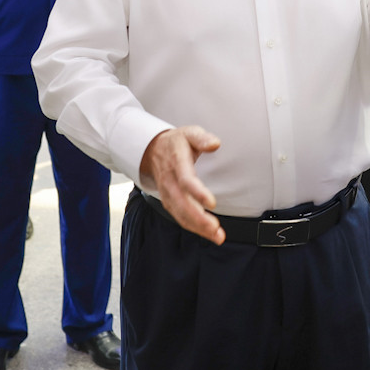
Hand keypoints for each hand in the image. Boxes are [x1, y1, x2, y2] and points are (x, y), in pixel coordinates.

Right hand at [138, 126, 223, 244]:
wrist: (152, 150)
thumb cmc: (176, 142)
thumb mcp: (189, 132)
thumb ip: (202, 138)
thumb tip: (215, 144)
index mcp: (177, 162)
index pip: (186, 180)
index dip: (198, 193)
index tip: (212, 203)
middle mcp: (170, 181)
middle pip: (182, 203)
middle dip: (199, 219)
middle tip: (216, 229)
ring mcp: (167, 193)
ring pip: (181, 214)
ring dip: (198, 227)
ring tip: (217, 236)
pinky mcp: (168, 201)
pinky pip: (179, 217)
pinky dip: (193, 227)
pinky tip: (207, 233)